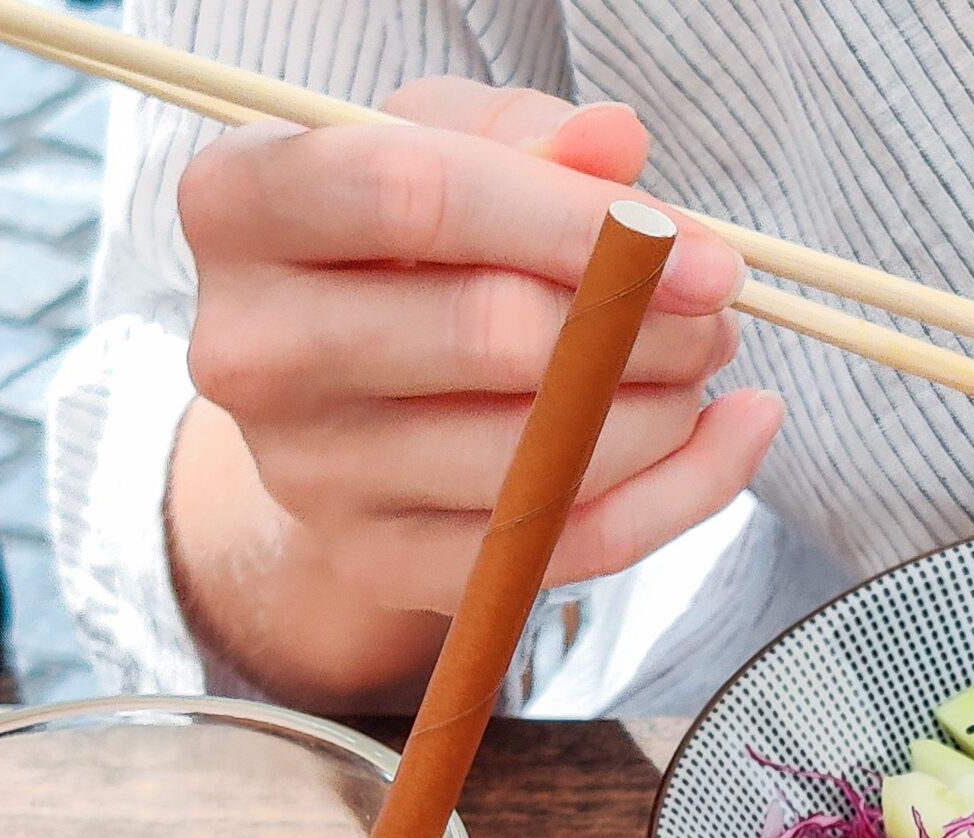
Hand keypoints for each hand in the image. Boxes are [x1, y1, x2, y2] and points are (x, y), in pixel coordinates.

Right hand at [169, 78, 780, 703]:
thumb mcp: (444, 146)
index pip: (418, 197)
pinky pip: (568, 546)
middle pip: (492, 335)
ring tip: (701, 363)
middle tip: (715, 312)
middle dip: (646, 324)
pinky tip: (734, 433)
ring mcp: (308, 474)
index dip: (581, 223)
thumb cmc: (400, 243)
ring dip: (666, 409)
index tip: (703, 251)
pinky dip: (682, 491)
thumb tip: (616, 143)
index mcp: (240, 207)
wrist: (337, 393)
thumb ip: (530, 136)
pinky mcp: (381, 565)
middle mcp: (250, 349)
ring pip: (541, 456)